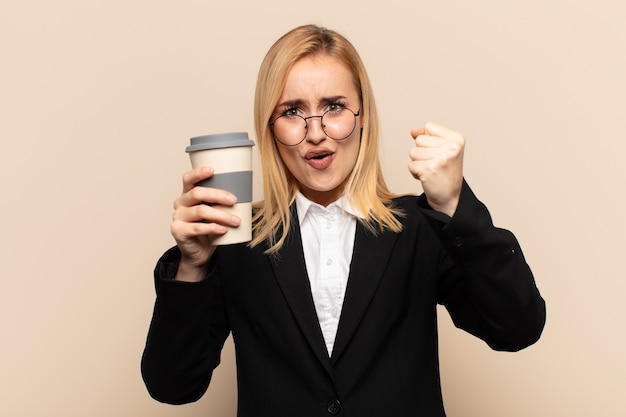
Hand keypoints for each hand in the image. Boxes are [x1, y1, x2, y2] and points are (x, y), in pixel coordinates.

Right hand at [170, 166, 239, 280]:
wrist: (200, 251)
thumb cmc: (210, 228)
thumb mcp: (216, 211)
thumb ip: (223, 201)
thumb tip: (247, 190)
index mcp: (187, 193)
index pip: (188, 178)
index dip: (198, 172)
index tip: (213, 170)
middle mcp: (180, 203)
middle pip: (197, 193)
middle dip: (217, 195)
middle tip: (234, 200)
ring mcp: (177, 217)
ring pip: (200, 211)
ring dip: (221, 215)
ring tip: (236, 220)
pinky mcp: (178, 231)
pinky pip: (197, 228)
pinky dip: (212, 228)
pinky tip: (223, 229)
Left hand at [409, 122, 464, 216]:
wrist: (450, 197)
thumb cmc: (445, 172)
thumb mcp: (442, 149)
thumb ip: (428, 136)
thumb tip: (413, 131)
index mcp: (457, 139)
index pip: (429, 126)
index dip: (429, 140)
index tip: (439, 153)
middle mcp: (451, 147)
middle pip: (419, 140)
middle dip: (422, 152)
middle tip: (435, 164)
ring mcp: (441, 158)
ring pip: (413, 152)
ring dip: (418, 163)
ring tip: (431, 170)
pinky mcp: (429, 169)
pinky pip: (411, 165)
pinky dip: (415, 173)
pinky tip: (427, 177)